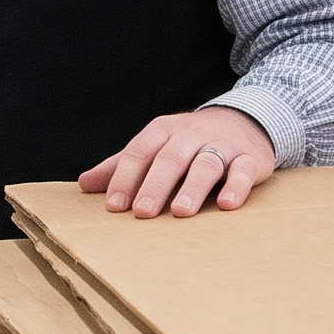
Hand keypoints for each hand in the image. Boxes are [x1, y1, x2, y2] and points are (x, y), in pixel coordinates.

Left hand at [78, 106, 276, 216]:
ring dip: (192, 187)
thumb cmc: (189, 142)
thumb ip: (122, 165)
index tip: (114, 205)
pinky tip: (228, 204)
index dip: (125, 178)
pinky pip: (243, 170)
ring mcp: (222, 144)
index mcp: (163, 131)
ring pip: (206, 163)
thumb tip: (83, 183)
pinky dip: (236, 186)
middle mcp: (191, 134)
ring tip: (180, 212)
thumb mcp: (155, 147)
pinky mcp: (250, 158)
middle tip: (142, 213)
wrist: (244, 120)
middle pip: (170, 158)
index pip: (139, 152)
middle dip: (154, 186)